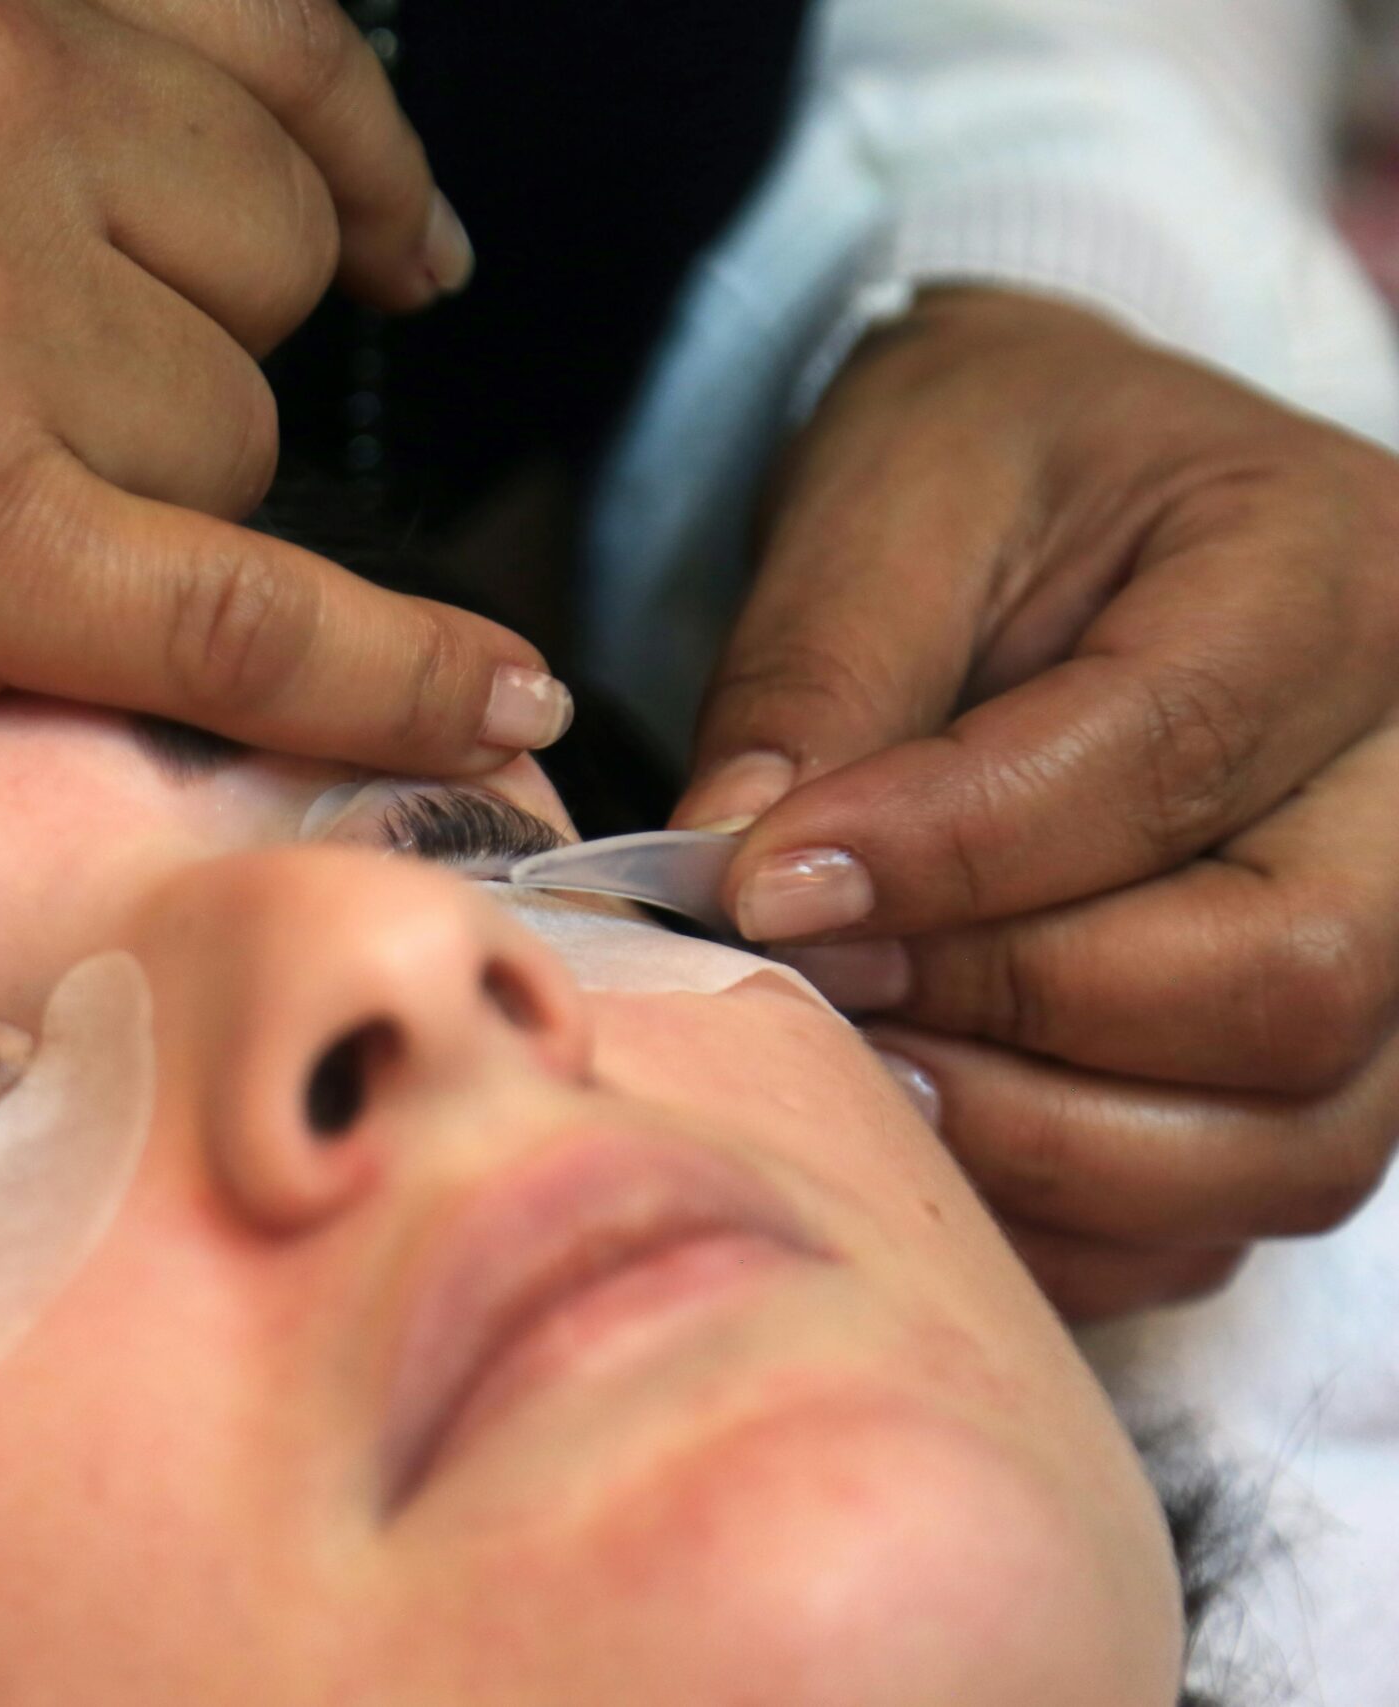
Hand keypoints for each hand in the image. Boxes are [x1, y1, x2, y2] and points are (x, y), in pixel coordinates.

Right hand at [0, 0, 558, 769]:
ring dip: (133, 502)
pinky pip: (258, 614)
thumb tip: (181, 144)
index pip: (267, 69)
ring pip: (232, 450)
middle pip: (263, 283)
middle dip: (180, 359)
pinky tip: (486, 695)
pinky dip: (386, 673)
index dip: (347, 175)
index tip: (397, 242)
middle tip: (5, 418)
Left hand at [671, 287, 1398, 1321]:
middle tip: (813, 984)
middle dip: (1007, 1013)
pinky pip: (1240, 1213)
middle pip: (1284, 981)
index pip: (1168, 762)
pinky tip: (921, 1141)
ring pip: (1293, 1139)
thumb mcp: (886, 501)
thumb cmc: (987, 472)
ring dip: (1037, 1146)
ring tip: (856, 1069)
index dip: (947, 857)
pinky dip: (1071, 1220)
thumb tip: (744, 888)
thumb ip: (820, 679)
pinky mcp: (1346, 1059)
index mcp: (1335, 572)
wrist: (1068, 493)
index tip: (758, 887)